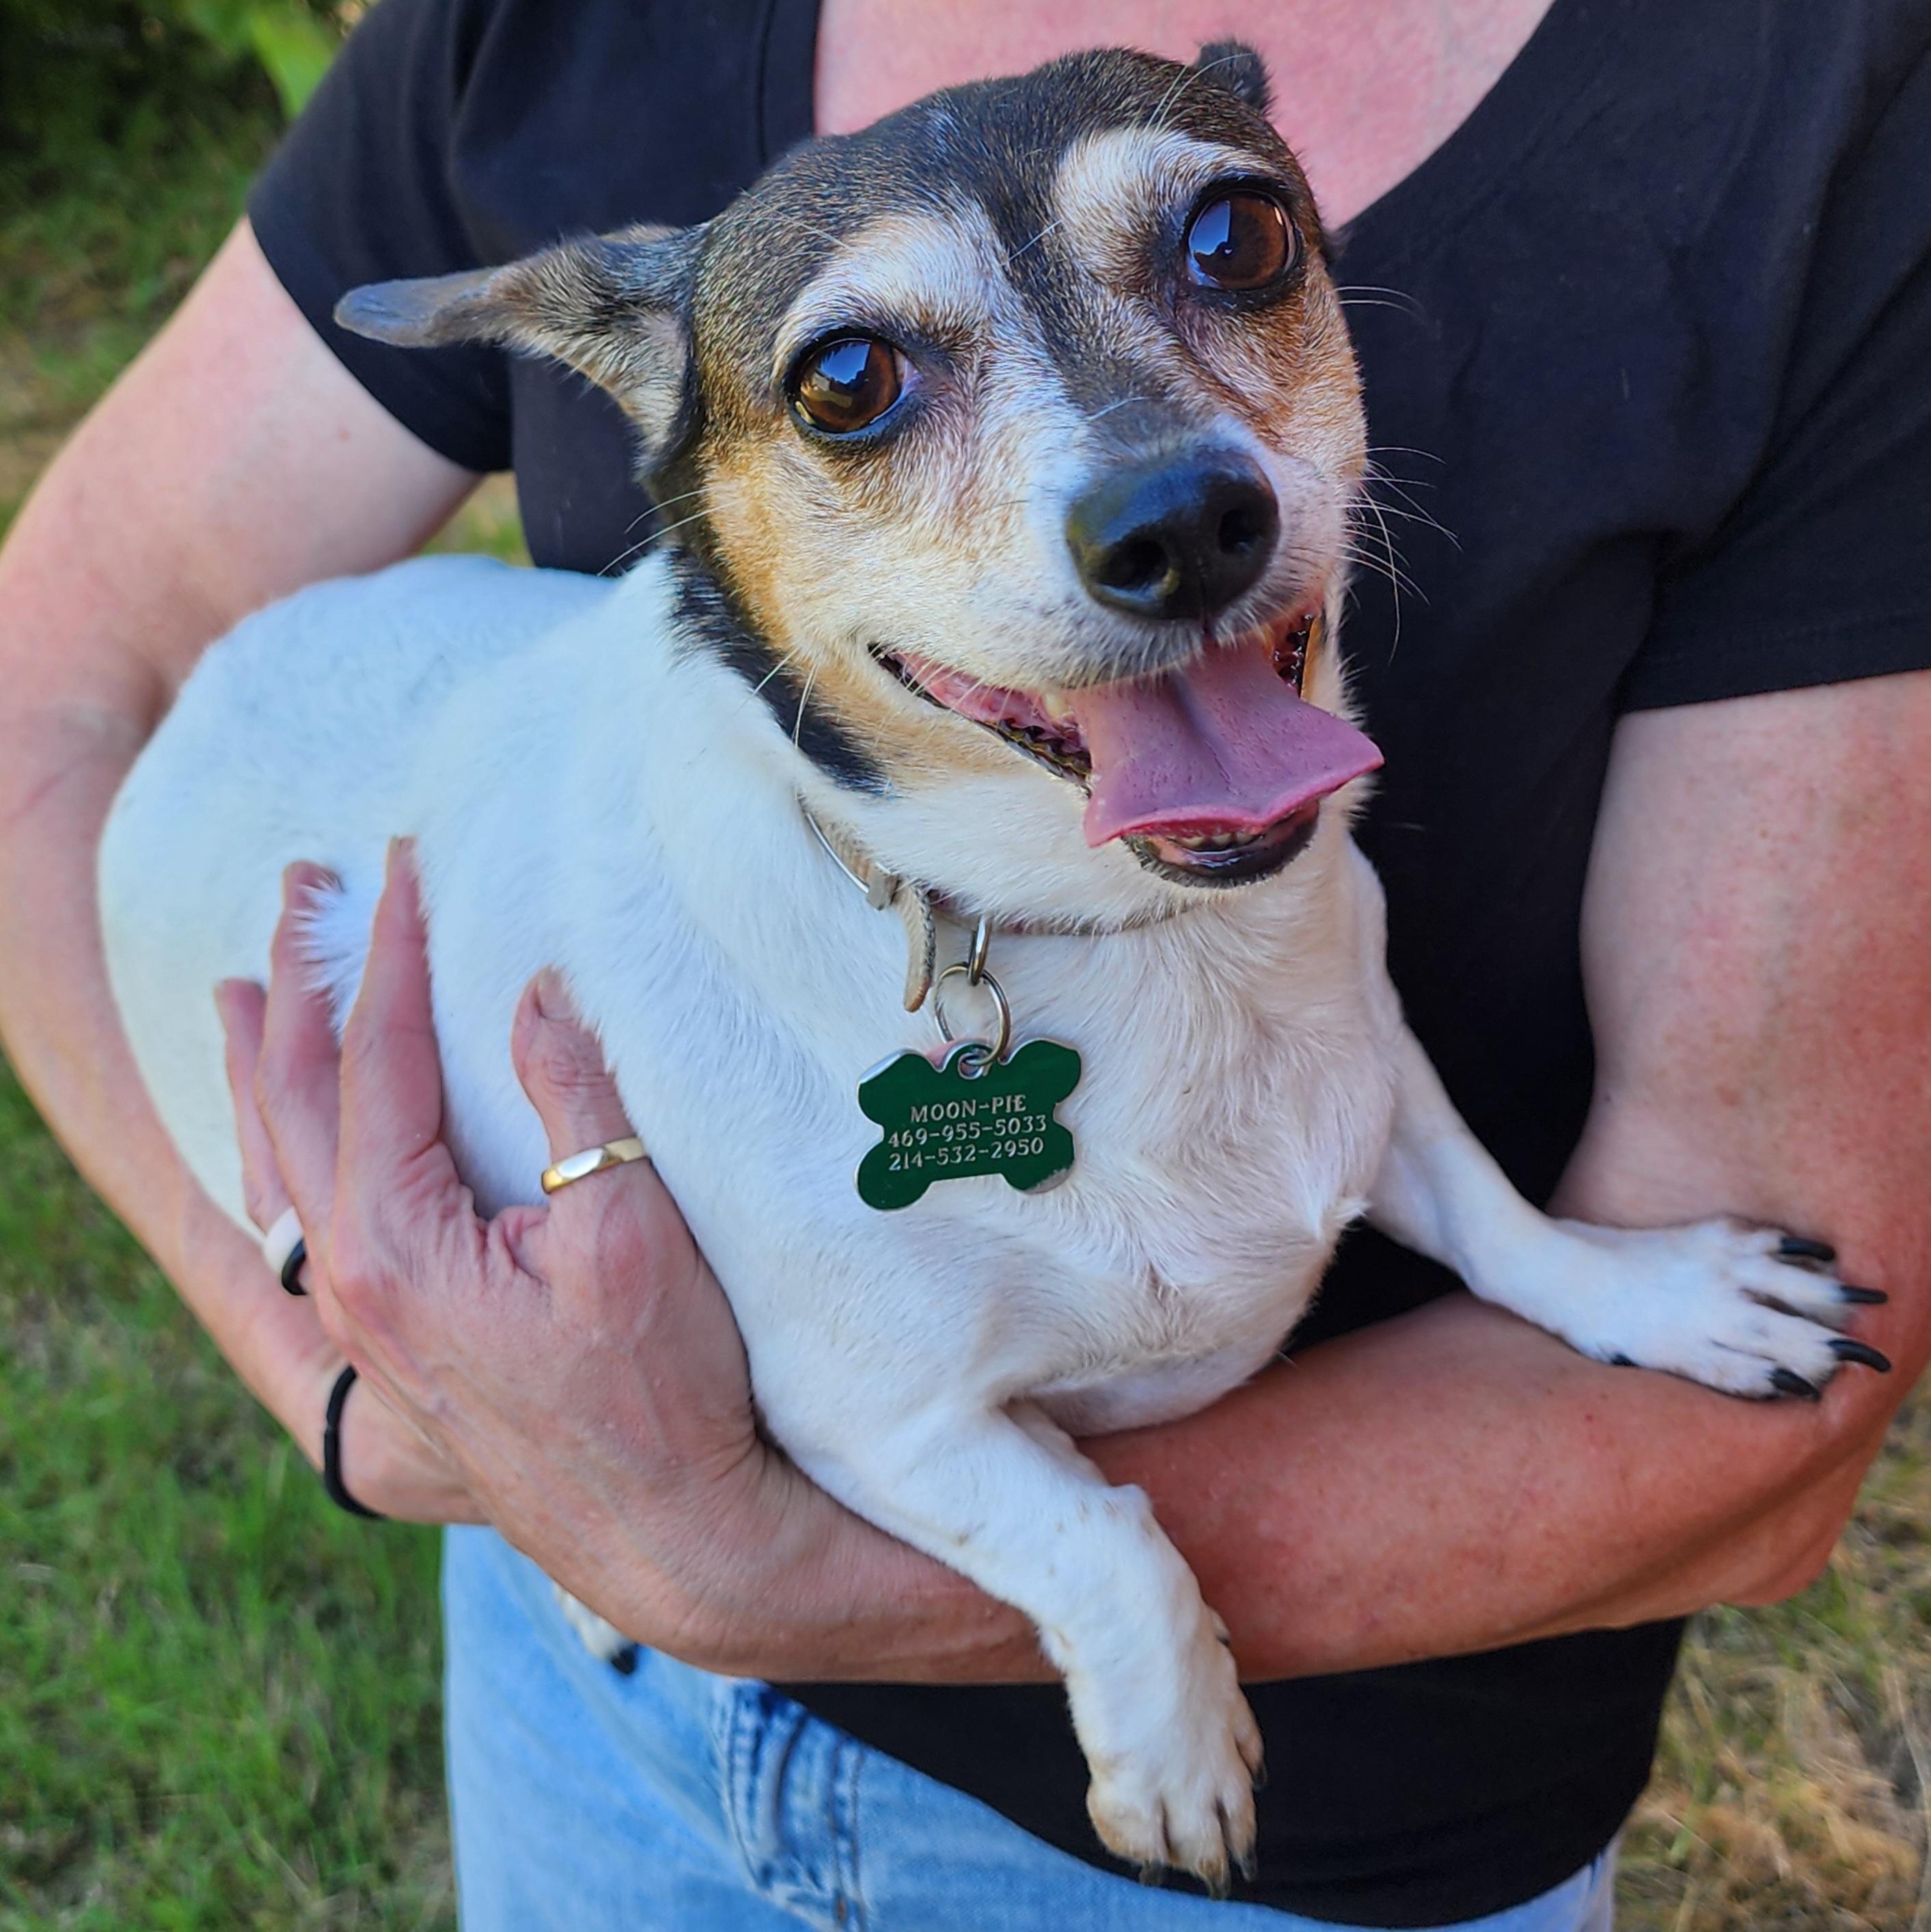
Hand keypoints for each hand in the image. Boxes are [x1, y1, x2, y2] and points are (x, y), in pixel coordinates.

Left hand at [229, 841, 848, 1663]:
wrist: (667, 1529)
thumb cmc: (660, 1389)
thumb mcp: (629, 1233)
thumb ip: (574, 1101)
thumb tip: (537, 992)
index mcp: (395, 1242)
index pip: (377, 1058)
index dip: (389, 954)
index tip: (399, 867)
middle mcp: (350, 1279)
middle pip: (295, 1095)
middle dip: (294, 982)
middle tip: (298, 891)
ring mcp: (357, 1318)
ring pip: (276, 1161)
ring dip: (256, 1064)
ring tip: (233, 992)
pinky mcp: (385, 1343)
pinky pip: (294, 1221)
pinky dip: (271, 1151)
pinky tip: (271, 1138)